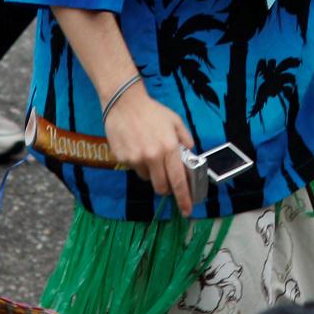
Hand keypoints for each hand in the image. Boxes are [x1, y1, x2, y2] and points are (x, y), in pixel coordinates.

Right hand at [103, 85, 196, 215]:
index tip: (187, 210)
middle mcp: (153, 156)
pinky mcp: (122, 159)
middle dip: (166, 187)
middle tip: (167, 179)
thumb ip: (185, 140)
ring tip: (148, 151)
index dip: (184, 198)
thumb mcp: (175, 122)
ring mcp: (136, 159)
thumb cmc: (152, 112)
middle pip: (161, 187)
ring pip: (147, 178)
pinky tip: (137, 147)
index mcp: (169, 148)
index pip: (178, 180)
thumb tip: (190, 155)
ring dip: (151, 172)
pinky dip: (138, 163)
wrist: (124, 103)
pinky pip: (134, 169)